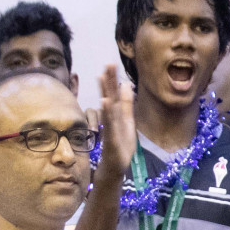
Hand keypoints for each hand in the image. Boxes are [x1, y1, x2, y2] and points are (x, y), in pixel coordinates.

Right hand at [95, 65, 136, 182]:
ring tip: (102, 77)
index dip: (112, 79)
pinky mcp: (110, 138)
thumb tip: (126, 84)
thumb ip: (127, 103)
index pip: (114, 93)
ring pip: (108, 107)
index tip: (111, 63)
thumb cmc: (120, 143)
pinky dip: (107, 113)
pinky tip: (105, 102)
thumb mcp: (127, 121)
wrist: (115, 165)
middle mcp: (111, 118)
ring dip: (105, 92)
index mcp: (116, 114)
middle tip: (108, 63)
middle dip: (108, 81)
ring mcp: (110, 127)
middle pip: (109, 96)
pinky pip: (109, 124)